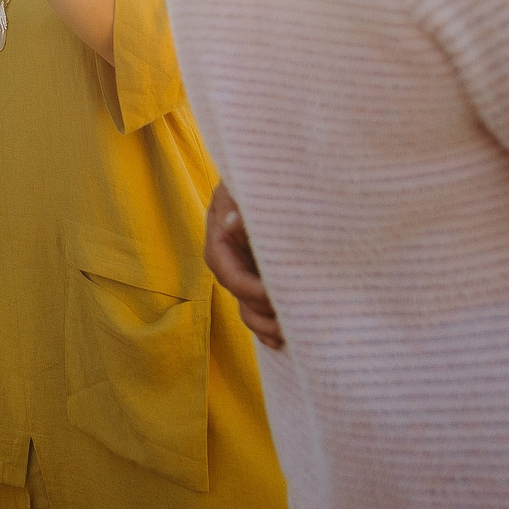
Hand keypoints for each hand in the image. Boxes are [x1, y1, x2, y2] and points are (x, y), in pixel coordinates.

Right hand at [205, 185, 284, 348]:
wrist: (276, 170)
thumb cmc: (262, 175)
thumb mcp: (247, 186)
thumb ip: (241, 205)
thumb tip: (233, 223)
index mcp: (220, 236)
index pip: (228, 272)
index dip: (250, 289)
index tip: (275, 297)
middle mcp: (230, 255)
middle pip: (238, 294)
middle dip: (261, 313)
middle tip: (288, 325)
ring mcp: (246, 265)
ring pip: (247, 304)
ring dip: (266, 324)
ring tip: (288, 337)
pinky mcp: (262, 272)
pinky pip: (260, 303)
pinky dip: (270, 320)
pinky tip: (285, 338)